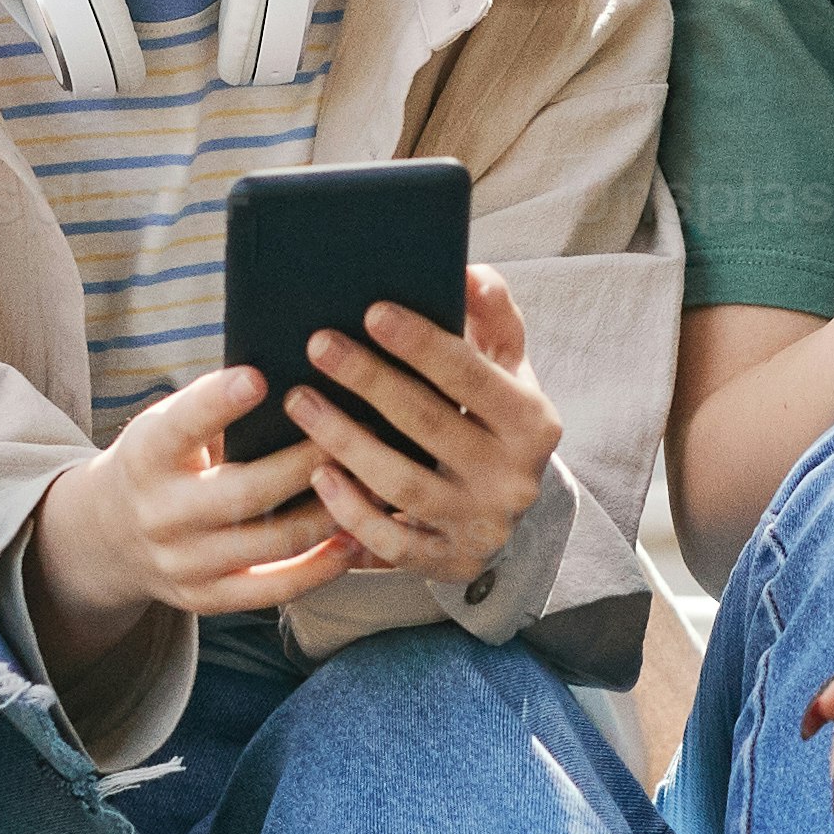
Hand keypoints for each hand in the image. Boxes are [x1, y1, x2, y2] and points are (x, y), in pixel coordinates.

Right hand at [26, 358, 353, 649]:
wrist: (108, 536)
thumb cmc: (162, 461)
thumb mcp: (166, 426)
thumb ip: (214, 407)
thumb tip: (297, 373)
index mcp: (146, 456)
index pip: (181, 426)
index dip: (218, 403)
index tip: (259, 377)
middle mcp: (160, 513)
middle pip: (244, 491)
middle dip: (307, 462)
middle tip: (361, 432)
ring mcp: (183, 562)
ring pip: (270, 542)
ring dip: (330, 514)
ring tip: (375, 485)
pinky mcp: (206, 599)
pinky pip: (272, 589)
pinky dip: (319, 568)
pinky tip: (355, 540)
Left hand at [291, 269, 562, 594]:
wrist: (509, 510)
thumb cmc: (494, 420)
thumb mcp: (508, 369)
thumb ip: (495, 317)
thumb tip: (470, 272)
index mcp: (533, 422)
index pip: (472, 374)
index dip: (422, 343)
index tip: (372, 310)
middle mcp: (513, 477)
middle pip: (429, 423)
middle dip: (369, 380)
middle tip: (317, 345)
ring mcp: (480, 524)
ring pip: (402, 483)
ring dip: (345, 441)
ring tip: (300, 402)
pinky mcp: (447, 561)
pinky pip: (391, 542)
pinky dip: (352, 511)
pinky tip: (318, 476)